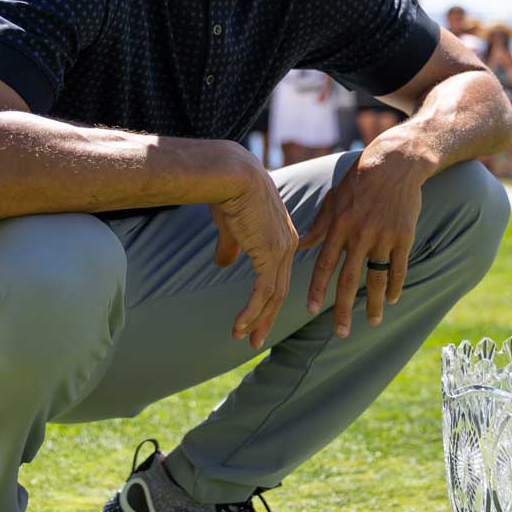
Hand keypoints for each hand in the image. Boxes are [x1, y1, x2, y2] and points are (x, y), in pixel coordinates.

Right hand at [209, 160, 298, 348]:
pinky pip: (263, 293)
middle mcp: (288, 244)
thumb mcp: (231, 223)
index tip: (255, 315)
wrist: (232, 174)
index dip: (267, 297)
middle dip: (266, 316)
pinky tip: (239, 326)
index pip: (278, 273)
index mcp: (282, 235)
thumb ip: (231, 246)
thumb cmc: (229, 191)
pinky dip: (251, 312)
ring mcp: (282, 251)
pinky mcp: (270, 255)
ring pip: (273, 295)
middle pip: (279, 289)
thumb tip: (222, 264)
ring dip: (256, 319)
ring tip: (242, 337)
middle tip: (254, 338)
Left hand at [299, 141, 427, 337]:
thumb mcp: (334, 199)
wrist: (395, 163)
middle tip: (339, 332)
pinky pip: (399, 268)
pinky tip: (392, 299)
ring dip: (373, 304)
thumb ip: (319, 226)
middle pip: (348, 280)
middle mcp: (359, 235)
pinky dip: (395, 285)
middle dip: (342, 309)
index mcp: (339, 226)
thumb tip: (299, 244)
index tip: (310, 309)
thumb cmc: (359, 180)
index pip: (324, 264)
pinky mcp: (404, 236)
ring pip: (376, 279)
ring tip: (371, 323)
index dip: (316, 288)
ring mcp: (383, 237)